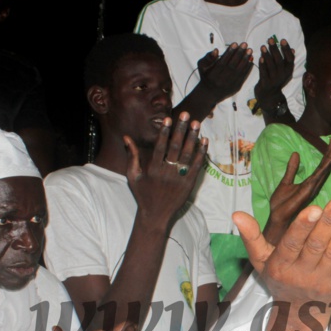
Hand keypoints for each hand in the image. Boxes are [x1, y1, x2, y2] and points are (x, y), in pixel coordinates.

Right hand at [124, 113, 206, 227]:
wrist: (155, 215)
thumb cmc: (143, 194)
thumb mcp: (133, 176)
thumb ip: (132, 155)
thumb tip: (127, 137)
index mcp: (152, 168)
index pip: (160, 146)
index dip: (164, 132)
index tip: (168, 119)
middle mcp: (166, 172)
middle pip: (175, 146)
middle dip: (181, 129)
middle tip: (186, 115)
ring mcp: (178, 178)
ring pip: (187, 154)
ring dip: (193, 137)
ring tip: (197, 124)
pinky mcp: (189, 184)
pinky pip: (197, 166)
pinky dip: (201, 154)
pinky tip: (204, 142)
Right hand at [196, 43, 253, 103]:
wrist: (209, 94)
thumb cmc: (206, 76)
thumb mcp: (202, 66)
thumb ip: (208, 57)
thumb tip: (216, 50)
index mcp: (212, 75)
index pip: (222, 62)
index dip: (229, 53)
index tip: (235, 43)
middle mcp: (222, 81)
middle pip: (232, 66)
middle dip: (239, 54)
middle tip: (245, 44)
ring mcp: (230, 85)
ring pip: (239, 71)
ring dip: (245, 60)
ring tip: (250, 51)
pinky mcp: (236, 87)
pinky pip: (244, 77)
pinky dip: (248, 68)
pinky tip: (251, 60)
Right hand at [234, 198, 330, 320]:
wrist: (297, 314)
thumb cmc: (279, 278)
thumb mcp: (260, 260)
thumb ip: (251, 236)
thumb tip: (235, 214)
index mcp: (280, 265)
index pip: (292, 244)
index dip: (303, 226)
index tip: (314, 208)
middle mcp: (300, 275)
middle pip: (316, 246)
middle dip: (329, 222)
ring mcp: (321, 281)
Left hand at [254, 37, 295, 106]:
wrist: (269, 95)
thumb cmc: (276, 79)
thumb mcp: (284, 71)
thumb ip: (287, 60)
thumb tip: (293, 49)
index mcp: (288, 71)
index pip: (290, 58)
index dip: (286, 49)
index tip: (282, 40)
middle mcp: (283, 75)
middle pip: (279, 60)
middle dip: (274, 49)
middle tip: (270, 39)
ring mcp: (274, 80)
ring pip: (271, 66)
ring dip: (267, 55)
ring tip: (263, 46)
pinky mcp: (266, 83)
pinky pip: (264, 72)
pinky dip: (262, 65)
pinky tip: (260, 57)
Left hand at [262, 138, 330, 245]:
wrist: (276, 220)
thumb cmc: (280, 205)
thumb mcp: (285, 182)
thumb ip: (291, 169)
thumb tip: (295, 153)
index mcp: (309, 183)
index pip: (320, 167)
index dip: (326, 154)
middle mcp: (313, 185)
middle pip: (325, 167)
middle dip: (330, 154)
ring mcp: (311, 188)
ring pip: (323, 171)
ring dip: (329, 159)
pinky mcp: (307, 192)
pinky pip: (317, 178)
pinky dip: (323, 169)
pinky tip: (328, 161)